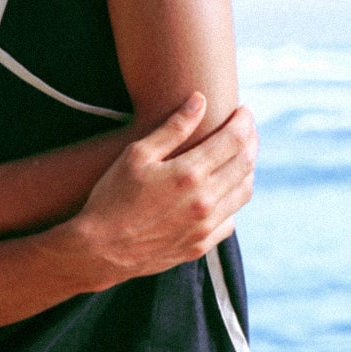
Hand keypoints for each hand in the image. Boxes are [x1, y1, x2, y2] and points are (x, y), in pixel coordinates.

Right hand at [73, 95, 256, 283]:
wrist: (100, 251)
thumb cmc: (112, 197)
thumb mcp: (137, 155)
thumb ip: (173, 127)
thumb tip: (200, 100)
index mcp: (189, 174)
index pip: (234, 140)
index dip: (243, 121)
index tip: (244, 111)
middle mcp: (204, 201)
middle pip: (246, 164)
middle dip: (250, 140)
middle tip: (246, 128)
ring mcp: (205, 226)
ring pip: (244, 193)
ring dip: (247, 170)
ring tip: (240, 156)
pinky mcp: (200, 245)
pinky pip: (230, 220)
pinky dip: (233, 201)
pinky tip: (223, 192)